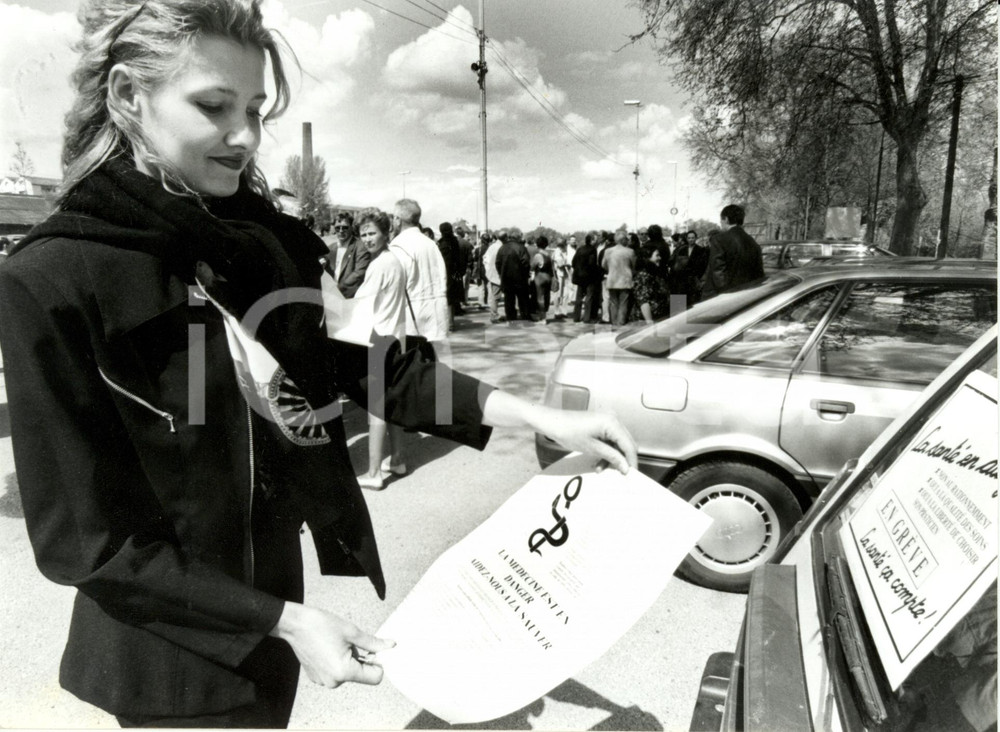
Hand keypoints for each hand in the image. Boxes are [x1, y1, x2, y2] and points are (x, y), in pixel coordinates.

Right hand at [270, 603, 394, 687]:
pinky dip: (338, 662)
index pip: (375, 678)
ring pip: (348, 673)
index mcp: (344, 672)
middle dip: (362, 659)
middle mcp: (333, 682)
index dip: (378, 663)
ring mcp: (323, 681)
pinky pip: (336, 673)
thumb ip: (373, 643)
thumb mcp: (352, 632)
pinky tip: (329, 648)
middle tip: (351, 642)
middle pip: (361, 675)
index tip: (374, 650)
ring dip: (349, 660)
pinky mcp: (317, 677)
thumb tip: (390, 646)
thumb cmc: (322, 625)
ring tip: (337, 644)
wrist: (295, 624)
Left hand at [537, 408, 637, 474]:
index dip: (631, 460)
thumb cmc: (568, 431)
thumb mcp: (592, 448)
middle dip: (622, 459)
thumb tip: (626, 466)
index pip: (629, 445)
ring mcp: (607, 421)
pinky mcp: (602, 424)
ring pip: (618, 443)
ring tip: (600, 468)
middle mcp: (613, 419)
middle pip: (626, 443)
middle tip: (619, 473)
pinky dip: (607, 451)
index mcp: (612, 422)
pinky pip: (610, 440)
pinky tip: (598, 461)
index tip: (630, 473)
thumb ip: (612, 457)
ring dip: (612, 457)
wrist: (553, 423)